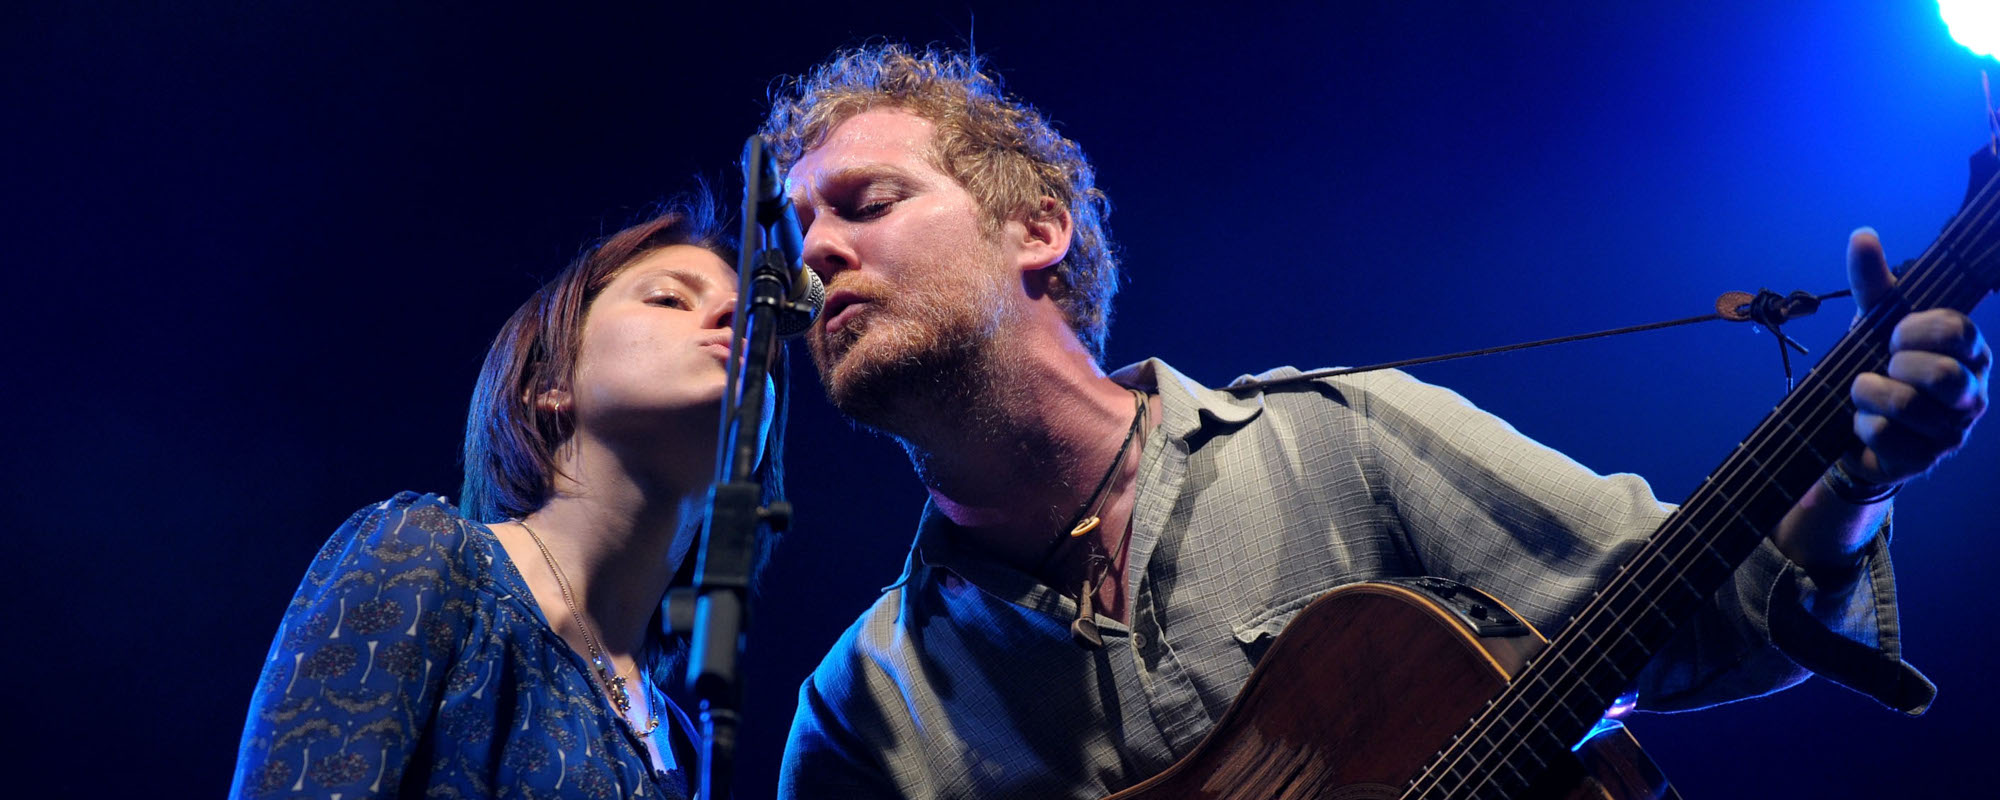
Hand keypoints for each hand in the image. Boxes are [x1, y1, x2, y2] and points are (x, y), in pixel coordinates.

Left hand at [1845, 228, 1990, 485]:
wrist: (1857, 429)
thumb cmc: (1879, 366)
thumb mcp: (1874, 322)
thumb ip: (1873, 282)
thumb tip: (1862, 234)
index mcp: (1970, 352)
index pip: (1955, 329)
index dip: (1913, 329)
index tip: (1894, 335)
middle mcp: (1972, 392)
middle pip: (1941, 375)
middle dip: (1896, 367)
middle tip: (1883, 367)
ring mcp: (1953, 431)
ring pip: (1907, 407)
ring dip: (1868, 394)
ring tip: (1864, 392)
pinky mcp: (1927, 461)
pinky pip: (1883, 436)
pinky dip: (1860, 424)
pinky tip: (1863, 421)